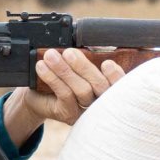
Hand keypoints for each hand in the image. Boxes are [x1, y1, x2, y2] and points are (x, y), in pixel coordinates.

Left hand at [3, 48, 124, 142]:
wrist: (40, 96)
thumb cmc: (64, 77)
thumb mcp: (79, 65)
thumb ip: (91, 56)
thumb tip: (96, 45)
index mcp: (108, 87)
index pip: (120, 83)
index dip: (116, 75)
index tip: (107, 63)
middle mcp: (102, 102)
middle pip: (100, 86)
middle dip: (85, 67)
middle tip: (69, 53)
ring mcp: (86, 110)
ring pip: (82, 90)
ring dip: (65, 70)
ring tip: (51, 55)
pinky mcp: (69, 114)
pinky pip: (64, 94)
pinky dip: (53, 78)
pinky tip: (42, 67)